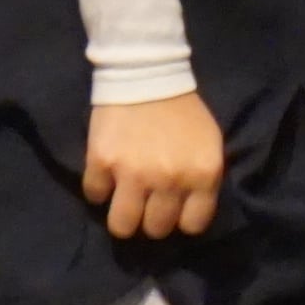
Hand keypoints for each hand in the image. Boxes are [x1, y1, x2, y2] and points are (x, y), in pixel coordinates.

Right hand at [87, 90, 222, 238]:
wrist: (146, 77)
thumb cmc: (183, 114)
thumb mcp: (210, 147)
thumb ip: (202, 181)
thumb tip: (186, 211)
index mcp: (202, 176)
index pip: (191, 225)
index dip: (181, 221)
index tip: (173, 212)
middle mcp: (169, 180)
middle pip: (156, 228)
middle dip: (151, 221)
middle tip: (146, 207)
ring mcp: (132, 173)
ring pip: (122, 224)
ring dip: (123, 220)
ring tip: (122, 205)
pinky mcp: (101, 162)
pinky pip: (95, 194)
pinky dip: (98, 190)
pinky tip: (105, 179)